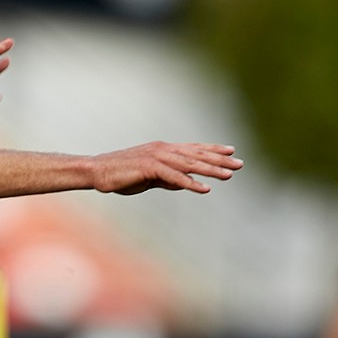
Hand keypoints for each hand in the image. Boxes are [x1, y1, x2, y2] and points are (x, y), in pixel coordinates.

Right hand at [90, 142, 242, 193]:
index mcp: (163, 149)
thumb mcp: (148, 178)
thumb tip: (184, 183)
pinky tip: (205, 189)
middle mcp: (163, 149)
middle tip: (240, 164)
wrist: (97, 171)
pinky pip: (174, 176)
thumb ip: (167, 179)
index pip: (193, 148)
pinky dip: (190, 183)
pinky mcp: (149, 167)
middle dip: (219, 160)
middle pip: (197, 154)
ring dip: (211, 170)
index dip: (213, 149)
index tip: (231, 151)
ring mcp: (156, 157)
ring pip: (190, 164)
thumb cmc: (120, 175)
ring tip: (229, 175)